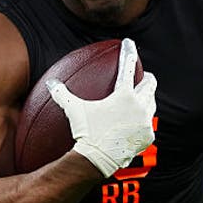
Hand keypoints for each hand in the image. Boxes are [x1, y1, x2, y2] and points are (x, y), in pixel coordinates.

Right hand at [47, 38, 157, 176]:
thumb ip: (63, 94)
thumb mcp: (74, 111)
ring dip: (146, 98)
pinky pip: (148, 124)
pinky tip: (136, 124)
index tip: (129, 44)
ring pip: (151, 103)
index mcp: (124, 95)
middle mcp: (139, 105)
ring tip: (138, 99)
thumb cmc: (87, 133)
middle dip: (145, 78)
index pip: (127, 67)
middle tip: (140, 77)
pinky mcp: (147, 136)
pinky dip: (142, 121)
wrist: (98, 159)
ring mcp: (146, 121)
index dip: (128, 52)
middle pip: (150, 83)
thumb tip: (51, 83)